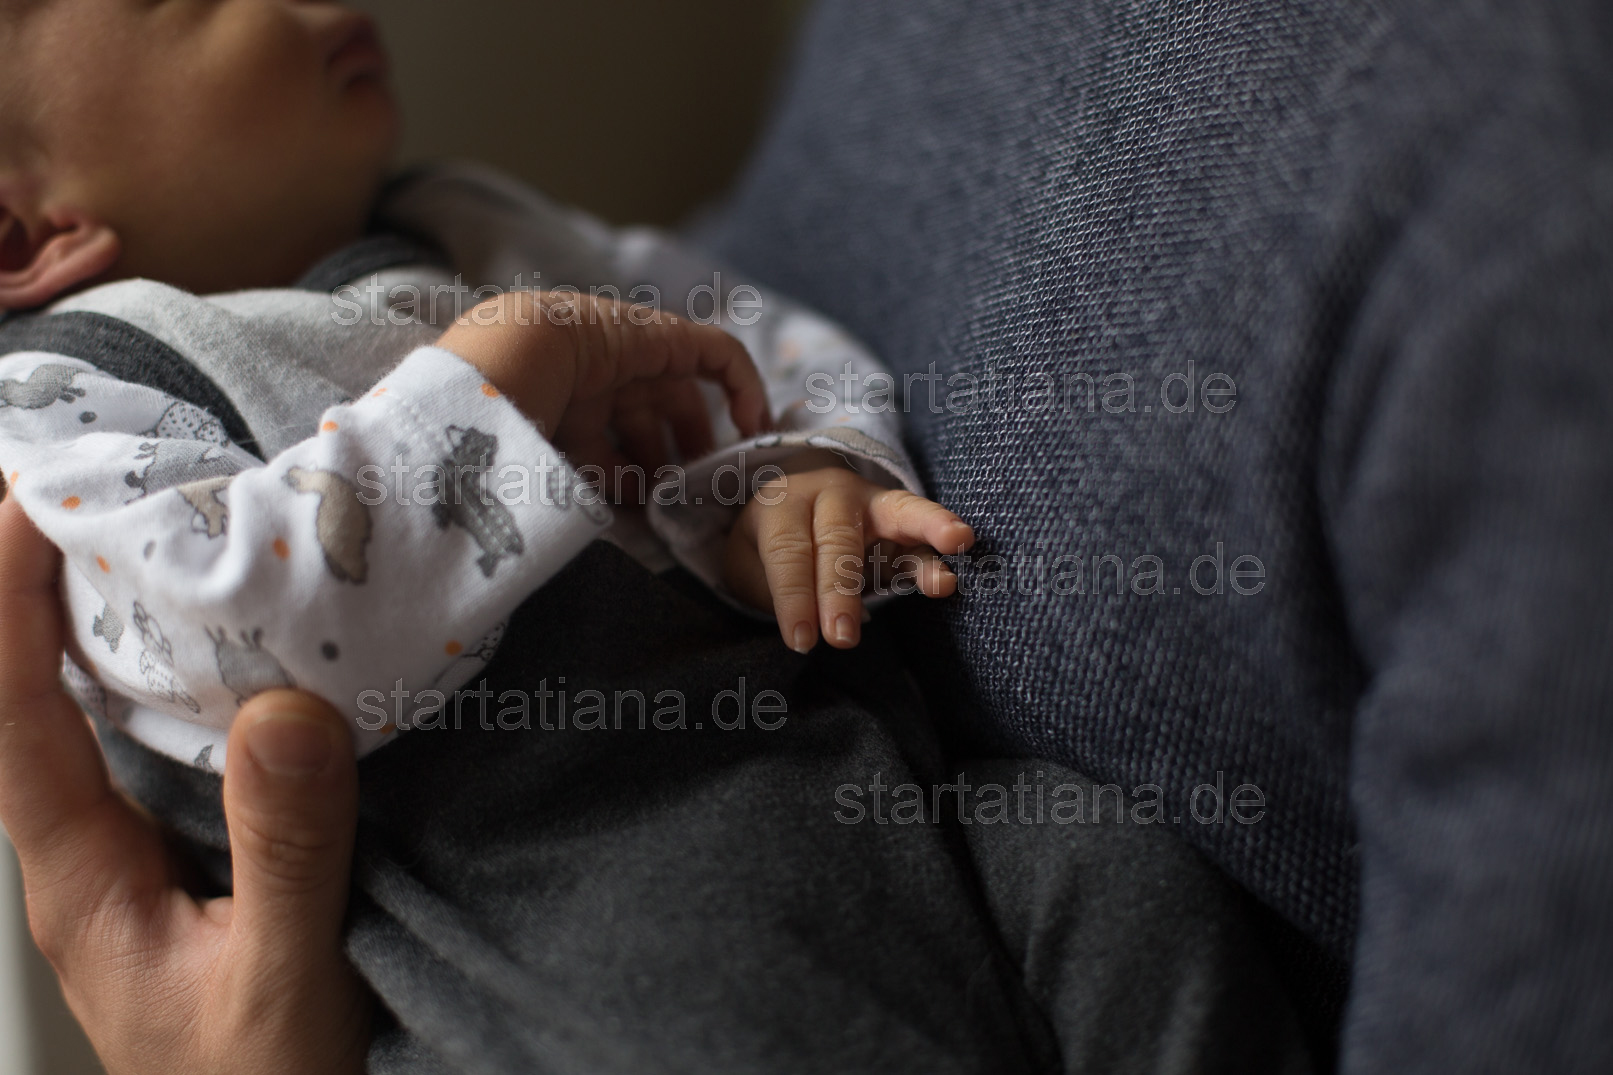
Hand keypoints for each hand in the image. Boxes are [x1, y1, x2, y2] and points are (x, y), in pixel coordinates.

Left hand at [0, 495, 370, 1074]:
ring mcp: (124, 855)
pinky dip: (156, 665)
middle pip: (23, 693)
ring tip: (140, 530)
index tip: (31, 497)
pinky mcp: (177, 857)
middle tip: (88, 484)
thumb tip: (284, 709)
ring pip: (79, 711)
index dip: (1, 600)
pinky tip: (211, 638)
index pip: (8, 714)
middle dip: (33, 582)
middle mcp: (82, 853)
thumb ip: (284, 851)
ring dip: (91, 615)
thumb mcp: (281, 978)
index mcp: (77, 878)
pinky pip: (144, 737)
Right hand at [435, 291, 769, 491]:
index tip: (653, 506)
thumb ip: (575, 489)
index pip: (609, 439)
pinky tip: (751, 426)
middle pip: (648, 418)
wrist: (500, 368)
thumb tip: (609, 521)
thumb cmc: (505, 429)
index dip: (635, 472)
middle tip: (685, 500)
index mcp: (563, 403)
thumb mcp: (543, 469)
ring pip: (680, 395)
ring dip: (697, 440)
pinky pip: (715, 354)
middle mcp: (596, 375)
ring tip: (711, 479)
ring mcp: (628, 351)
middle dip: (668, 461)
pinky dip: (741, 385)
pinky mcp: (662, 333)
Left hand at [724, 451, 975, 651]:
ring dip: (923, 537)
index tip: (801, 640)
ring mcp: (872, 502)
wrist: (793, 505)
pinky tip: (948, 579)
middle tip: (842, 638)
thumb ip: (772, 591)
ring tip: (942, 572)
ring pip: (898, 513)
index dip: (793, 597)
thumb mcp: (749, 565)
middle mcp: (829, 494)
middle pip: (837, 539)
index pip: (788, 551)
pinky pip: (922, 533)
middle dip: (839, 591)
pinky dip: (937, 553)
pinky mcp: (901, 521)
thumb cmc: (769, 545)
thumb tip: (807, 630)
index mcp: (783, 504)